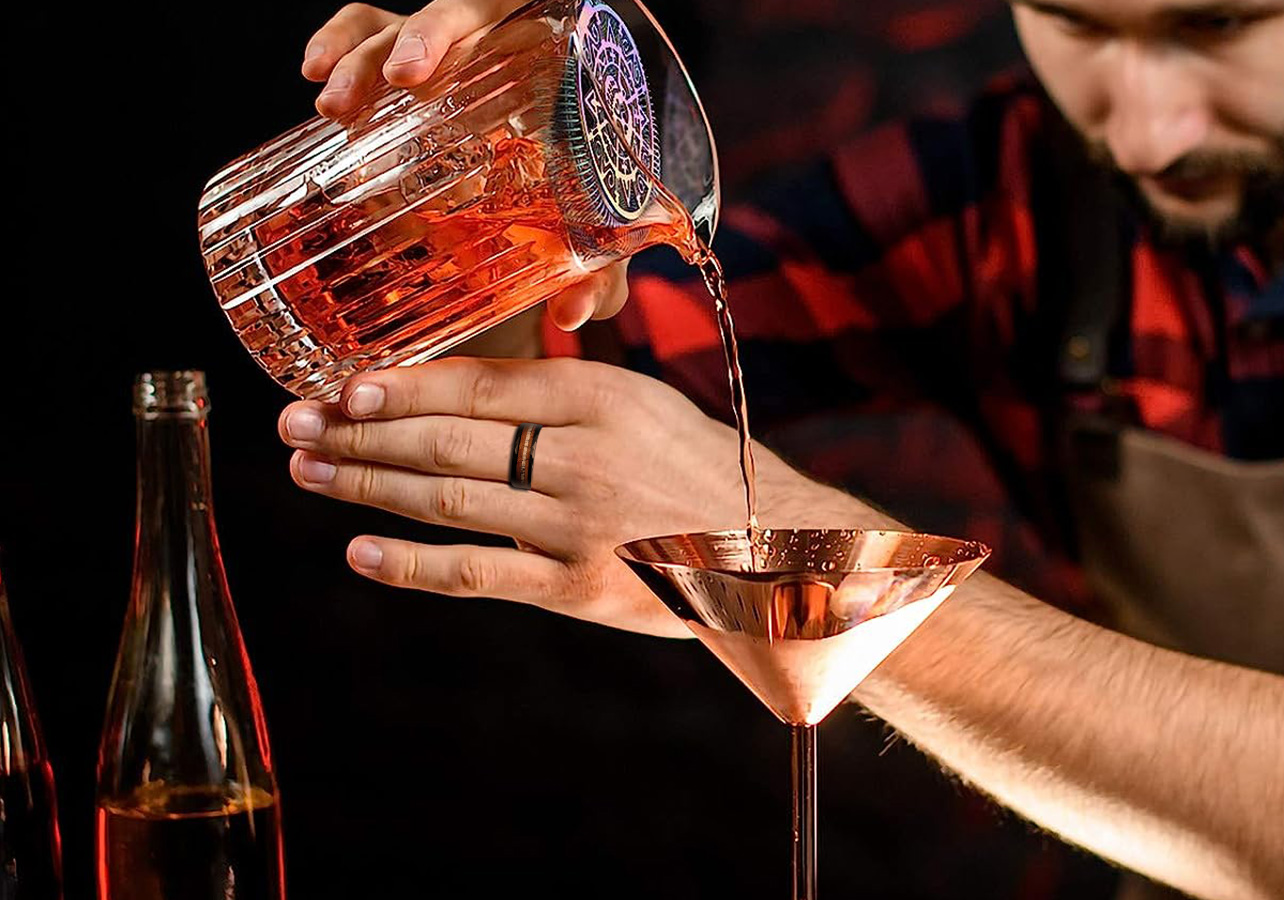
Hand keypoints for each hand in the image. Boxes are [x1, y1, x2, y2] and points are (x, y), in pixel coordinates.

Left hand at [278, 357, 789, 637]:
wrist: (771, 547)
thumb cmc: (695, 466)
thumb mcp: (638, 403)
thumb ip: (559, 392)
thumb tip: (460, 382)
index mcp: (599, 396)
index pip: (479, 384)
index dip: (402, 385)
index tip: (342, 384)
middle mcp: (584, 455)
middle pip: (448, 439)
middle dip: (360, 431)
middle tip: (293, 423)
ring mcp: (578, 524)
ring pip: (451, 500)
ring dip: (369, 484)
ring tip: (308, 471)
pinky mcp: (577, 587)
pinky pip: (480, 574)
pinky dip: (414, 566)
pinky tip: (360, 553)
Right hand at [301, 2, 630, 331]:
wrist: (552, 224)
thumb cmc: (583, 216)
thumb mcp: (595, 244)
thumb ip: (598, 273)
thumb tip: (573, 312)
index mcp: (557, 76)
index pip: (524, 21)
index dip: (481, 34)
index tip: (443, 72)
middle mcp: (497, 55)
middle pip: (456, 15)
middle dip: (421, 38)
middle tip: (399, 80)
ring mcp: (447, 61)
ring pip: (397, 30)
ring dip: (360, 59)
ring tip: (334, 105)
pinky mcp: (407, 76)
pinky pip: (368, 35)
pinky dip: (338, 44)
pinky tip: (315, 72)